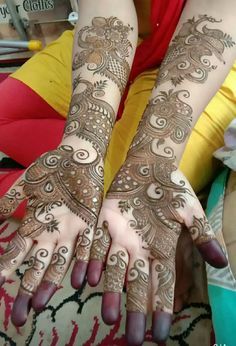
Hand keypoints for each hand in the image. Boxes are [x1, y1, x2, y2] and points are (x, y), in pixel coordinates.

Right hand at [0, 141, 103, 325]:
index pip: (19, 252)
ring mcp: (72, 230)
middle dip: (28, 289)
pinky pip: (88, 246)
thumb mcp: (26, 184)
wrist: (78, 155)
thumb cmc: (51, 168)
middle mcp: (53, 233)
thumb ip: (9, 200)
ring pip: (61, 262)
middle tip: (20, 315)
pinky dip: (84, 262)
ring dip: (52, 282)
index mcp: (36, 225)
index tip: (0, 283)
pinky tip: (81, 280)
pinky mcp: (91, 223)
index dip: (9, 268)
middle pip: (38, 266)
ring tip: (42, 303)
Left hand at [87, 145, 226, 344]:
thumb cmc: (172, 187)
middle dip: (136, 312)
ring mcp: (121, 237)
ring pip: (114, 270)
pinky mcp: (105, 223)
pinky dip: (93, 262)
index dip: (161, 309)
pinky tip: (89, 279)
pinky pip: (97, 245)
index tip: (160, 335)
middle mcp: (140, 249)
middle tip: (132, 341)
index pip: (163, 284)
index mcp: (162, 248)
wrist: (149, 165)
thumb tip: (221, 263)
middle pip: (138, 285)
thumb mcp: (191, 210)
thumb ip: (201, 234)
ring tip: (108, 318)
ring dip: (111, 293)